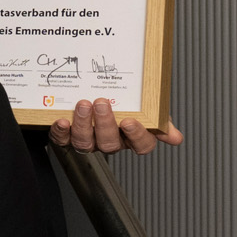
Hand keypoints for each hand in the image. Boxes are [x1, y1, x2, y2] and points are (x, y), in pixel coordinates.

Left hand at [49, 99, 181, 154]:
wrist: (95, 92)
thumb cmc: (126, 104)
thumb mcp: (147, 109)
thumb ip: (160, 121)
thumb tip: (176, 138)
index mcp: (132, 136)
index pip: (141, 145)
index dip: (136, 136)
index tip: (130, 121)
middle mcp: (110, 141)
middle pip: (110, 143)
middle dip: (105, 124)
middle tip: (102, 103)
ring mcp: (88, 140)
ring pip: (85, 142)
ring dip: (83, 124)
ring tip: (83, 105)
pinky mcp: (66, 136)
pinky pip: (62, 140)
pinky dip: (60, 132)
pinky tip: (61, 120)